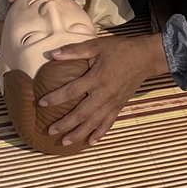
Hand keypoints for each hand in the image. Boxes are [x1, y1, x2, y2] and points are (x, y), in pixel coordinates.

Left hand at [36, 33, 166, 145]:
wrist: (145, 57)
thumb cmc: (120, 49)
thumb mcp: (97, 45)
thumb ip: (75, 51)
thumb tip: (53, 54)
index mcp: (97, 78)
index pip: (72, 91)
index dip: (56, 98)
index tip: (42, 104)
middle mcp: (104, 94)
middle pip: (82, 114)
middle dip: (65, 124)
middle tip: (50, 131)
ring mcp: (113, 102)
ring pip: (94, 122)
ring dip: (79, 133)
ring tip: (66, 142)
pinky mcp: (119, 106)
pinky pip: (108, 123)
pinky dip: (100, 133)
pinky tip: (91, 142)